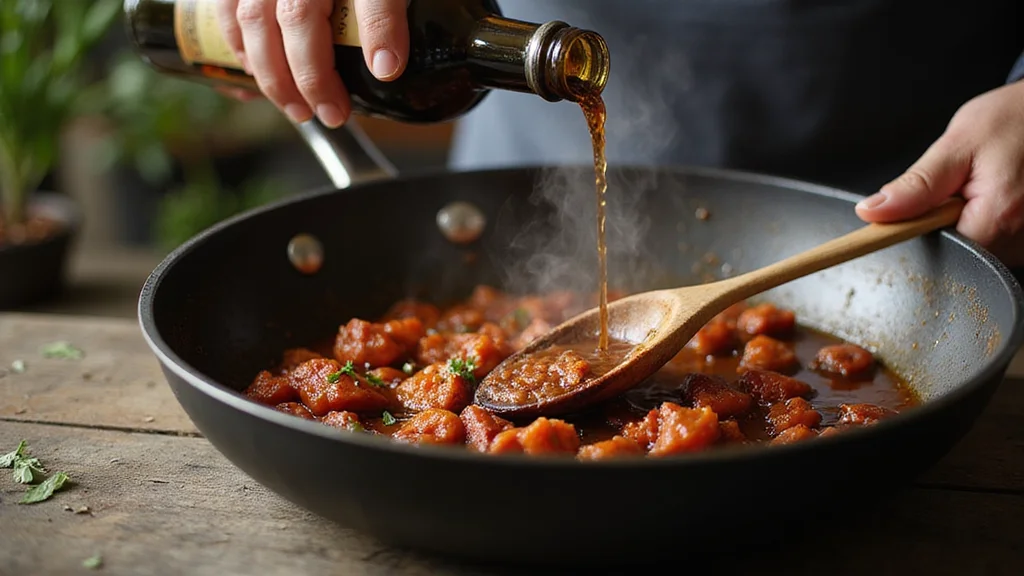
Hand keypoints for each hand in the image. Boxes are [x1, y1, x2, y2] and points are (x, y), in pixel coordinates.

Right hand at [216, 0, 409, 126]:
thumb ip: (385, 10)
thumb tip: (389, 64)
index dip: (380, 30)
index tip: (386, 69)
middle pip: (299, 15)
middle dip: (313, 75)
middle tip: (333, 113)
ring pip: (256, 19)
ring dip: (274, 74)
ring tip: (297, 109)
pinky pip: (227, 6)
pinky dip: (237, 44)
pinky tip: (253, 75)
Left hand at [856, 81, 1023, 266]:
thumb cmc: (1014, 119)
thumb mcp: (957, 145)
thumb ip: (916, 185)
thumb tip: (873, 211)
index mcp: (999, 216)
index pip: (941, 251)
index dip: (924, 231)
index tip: (922, 207)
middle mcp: (1022, 237)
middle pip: (962, 252)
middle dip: (950, 222)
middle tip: (963, 186)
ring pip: (981, 247)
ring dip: (971, 220)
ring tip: (984, 187)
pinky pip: (1000, 241)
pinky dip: (989, 220)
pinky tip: (997, 196)